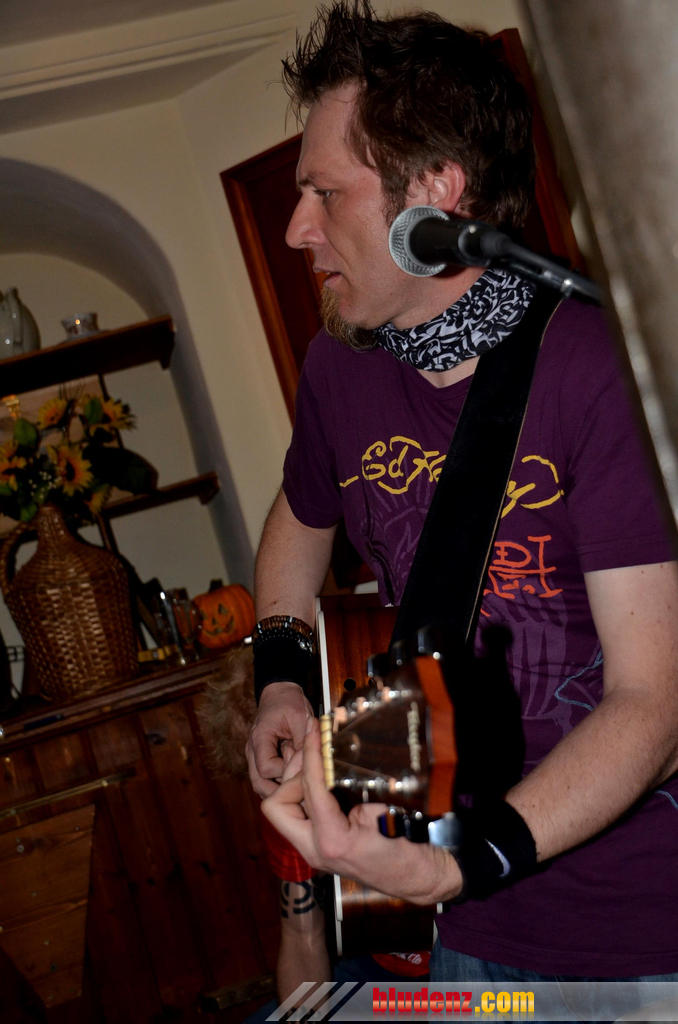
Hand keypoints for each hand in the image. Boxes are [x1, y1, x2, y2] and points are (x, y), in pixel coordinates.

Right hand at [246, 681, 312, 796]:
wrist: (279, 693)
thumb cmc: (289, 702)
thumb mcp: (300, 717)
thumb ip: (304, 740)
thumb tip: (311, 764)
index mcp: (259, 738)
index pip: (266, 768)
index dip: (285, 772)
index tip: (302, 767)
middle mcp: (252, 750)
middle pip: (258, 782)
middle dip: (279, 790)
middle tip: (300, 790)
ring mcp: (254, 756)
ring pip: (259, 784)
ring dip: (277, 791)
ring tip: (297, 791)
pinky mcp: (260, 759)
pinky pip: (264, 780)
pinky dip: (276, 786)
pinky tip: (292, 785)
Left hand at [262, 719, 462, 904]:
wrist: (417, 877)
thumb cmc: (409, 846)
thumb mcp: (388, 811)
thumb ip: (357, 787)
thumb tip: (338, 754)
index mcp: (332, 840)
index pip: (311, 787)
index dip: (312, 753)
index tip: (315, 729)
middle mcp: (314, 849)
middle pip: (277, 805)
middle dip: (291, 777)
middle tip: (314, 756)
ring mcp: (313, 850)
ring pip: (283, 810)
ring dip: (296, 783)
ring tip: (317, 760)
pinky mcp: (317, 845)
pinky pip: (299, 814)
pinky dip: (305, 793)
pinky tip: (322, 776)